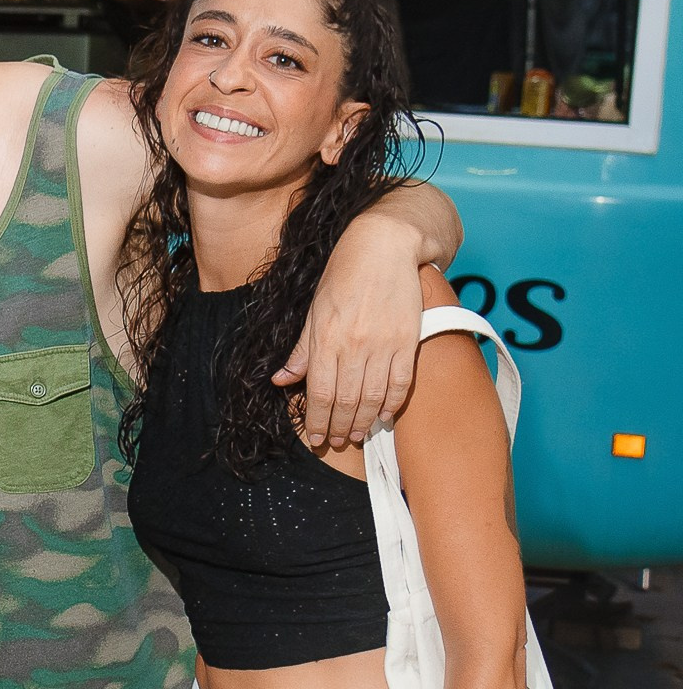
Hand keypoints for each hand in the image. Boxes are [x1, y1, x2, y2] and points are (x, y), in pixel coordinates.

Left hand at [277, 215, 421, 448]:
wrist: (384, 247)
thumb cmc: (343, 276)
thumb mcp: (314, 310)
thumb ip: (301, 349)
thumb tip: (281, 380)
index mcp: (325, 339)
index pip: (318, 392)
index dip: (316, 419)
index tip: (316, 436)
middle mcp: (353, 346)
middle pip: (345, 400)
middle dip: (338, 426)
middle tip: (334, 442)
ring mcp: (383, 344)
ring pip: (372, 396)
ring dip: (363, 421)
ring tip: (356, 435)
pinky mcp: (407, 340)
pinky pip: (401, 382)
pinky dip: (392, 403)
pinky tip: (384, 417)